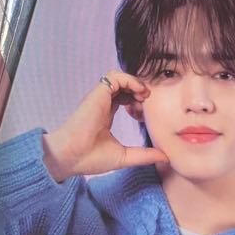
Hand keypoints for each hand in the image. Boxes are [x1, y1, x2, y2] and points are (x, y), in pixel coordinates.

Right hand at [41, 71, 167, 181]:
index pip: (124, 97)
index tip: (143, 115)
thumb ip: (144, 155)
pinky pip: (115, 76)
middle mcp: (102, 103)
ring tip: (144, 95)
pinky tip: (138, 93)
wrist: (70, 157)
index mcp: (105, 114)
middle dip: (139, 90)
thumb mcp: (124, 156)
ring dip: (135, 82)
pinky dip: (130, 80)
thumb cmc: (89, 158)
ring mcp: (99, 97)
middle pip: (124, 85)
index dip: (137, 101)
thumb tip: (165, 156)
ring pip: (120, 77)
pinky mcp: (98, 94)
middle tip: (147, 103)